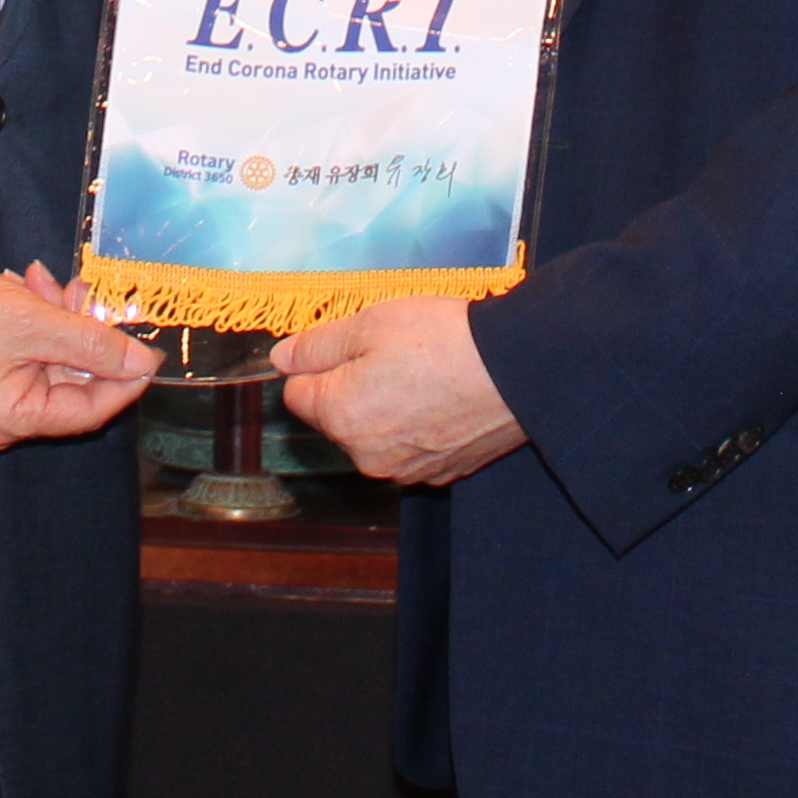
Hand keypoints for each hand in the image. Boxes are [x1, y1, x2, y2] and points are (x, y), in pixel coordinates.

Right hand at [0, 263, 158, 452]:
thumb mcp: (32, 321)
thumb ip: (91, 342)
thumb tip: (141, 362)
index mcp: (13, 420)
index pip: (88, 409)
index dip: (123, 378)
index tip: (149, 350)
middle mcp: (6, 419)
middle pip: (71, 380)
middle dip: (83, 331)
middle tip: (83, 291)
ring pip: (53, 359)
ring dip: (59, 317)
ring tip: (45, 280)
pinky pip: (31, 352)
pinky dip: (38, 320)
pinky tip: (29, 286)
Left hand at [271, 295, 526, 484]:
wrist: (516, 371)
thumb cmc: (440, 339)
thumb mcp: (368, 323)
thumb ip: (317, 345)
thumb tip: (280, 360)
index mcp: (340, 417)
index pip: (297, 394)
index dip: (319, 363)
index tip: (351, 343)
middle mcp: (365, 456)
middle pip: (336, 417)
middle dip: (352, 387)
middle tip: (392, 352)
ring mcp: (403, 470)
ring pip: (373, 434)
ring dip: (384, 408)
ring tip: (422, 374)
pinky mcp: (439, 473)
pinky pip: (409, 447)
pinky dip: (416, 426)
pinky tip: (442, 398)